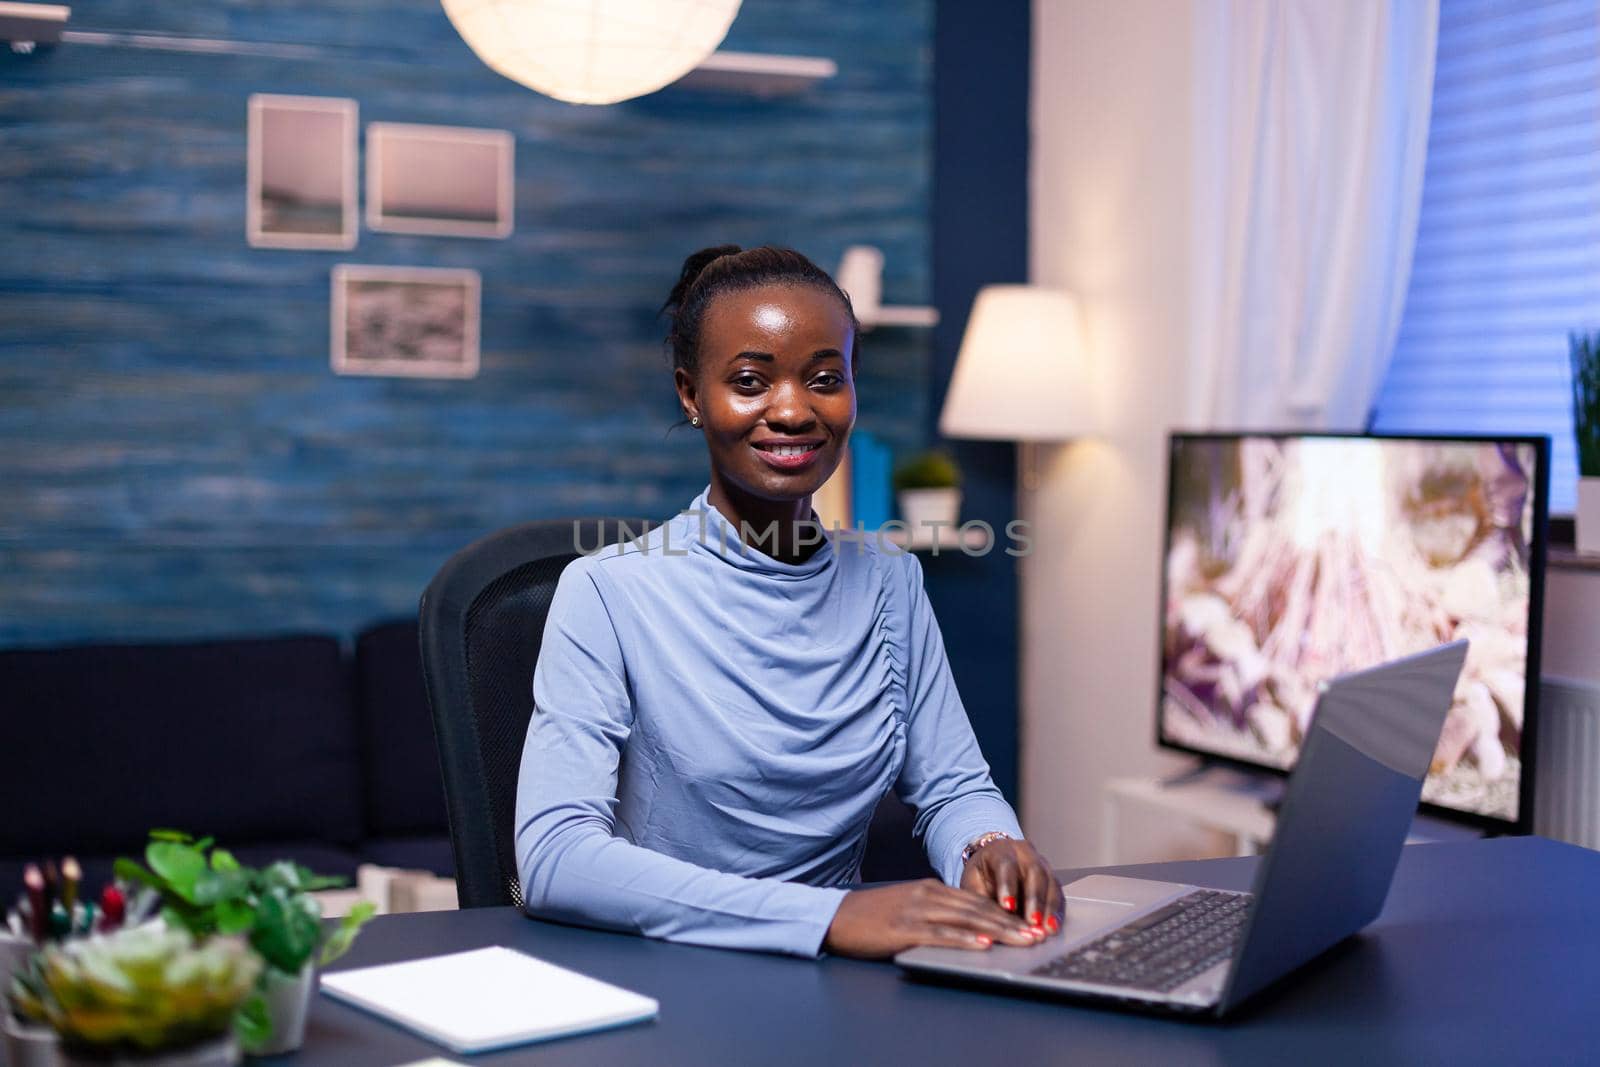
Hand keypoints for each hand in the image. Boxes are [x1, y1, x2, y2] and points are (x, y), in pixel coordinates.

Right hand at [822, 879, 1046, 958]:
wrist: (835, 916)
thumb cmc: (871, 916)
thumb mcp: (908, 906)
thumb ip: (935, 911)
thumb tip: (966, 924)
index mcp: (930, 889)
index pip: (977, 901)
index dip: (1006, 913)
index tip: (1029, 924)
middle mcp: (928, 895)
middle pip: (978, 909)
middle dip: (1011, 923)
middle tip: (1037, 934)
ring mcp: (916, 911)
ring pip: (966, 920)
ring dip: (998, 931)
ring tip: (1022, 940)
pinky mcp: (904, 929)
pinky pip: (941, 935)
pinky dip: (965, 939)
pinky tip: (982, 944)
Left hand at [960, 837, 1064, 935]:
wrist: (992, 866)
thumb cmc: (981, 878)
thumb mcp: (973, 885)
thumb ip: (980, 902)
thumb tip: (985, 927)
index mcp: (1000, 850)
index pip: (1006, 865)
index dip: (1007, 886)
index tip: (1007, 907)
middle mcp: (1024, 853)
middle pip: (1034, 872)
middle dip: (1034, 899)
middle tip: (1032, 921)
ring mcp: (1041, 864)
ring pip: (1050, 882)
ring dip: (1049, 907)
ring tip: (1046, 928)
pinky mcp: (1051, 878)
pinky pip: (1058, 893)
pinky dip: (1057, 911)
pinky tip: (1054, 926)